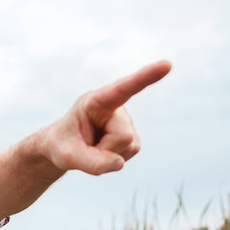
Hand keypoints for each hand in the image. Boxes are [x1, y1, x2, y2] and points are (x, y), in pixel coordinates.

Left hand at [41, 60, 171, 174]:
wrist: (63, 148)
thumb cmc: (62, 145)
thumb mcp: (67, 156)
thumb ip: (90, 162)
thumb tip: (119, 164)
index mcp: (96, 101)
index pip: (123, 89)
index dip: (145, 77)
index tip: (166, 65)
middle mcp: (116, 108)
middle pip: (122, 137)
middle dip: (104, 150)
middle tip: (85, 147)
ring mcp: (126, 124)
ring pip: (127, 148)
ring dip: (106, 156)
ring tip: (91, 147)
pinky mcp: (131, 139)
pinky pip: (127, 156)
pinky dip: (112, 161)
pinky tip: (101, 152)